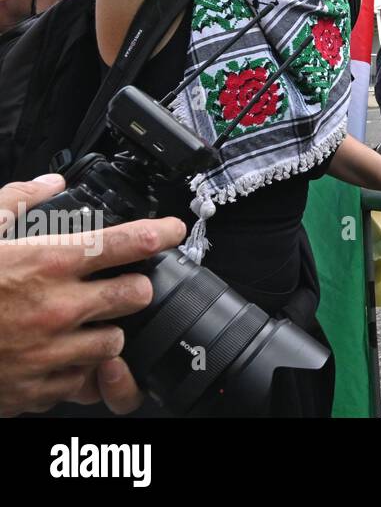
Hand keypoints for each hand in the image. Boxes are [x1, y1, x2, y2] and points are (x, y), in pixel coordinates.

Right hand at [0, 175, 185, 416]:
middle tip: (120, 283)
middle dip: (134, 287)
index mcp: (46, 262)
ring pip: (115, 340)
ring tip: (83, 322)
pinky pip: (81, 379)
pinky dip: (76, 368)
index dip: (161, 231)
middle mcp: (57, 307)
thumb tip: (49, 182)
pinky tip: (57, 353)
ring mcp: (50, 351)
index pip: (127, 241)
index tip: (175, 229)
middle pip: (137, 294)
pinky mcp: (36, 387)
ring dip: (106, 330)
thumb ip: (16, 201)